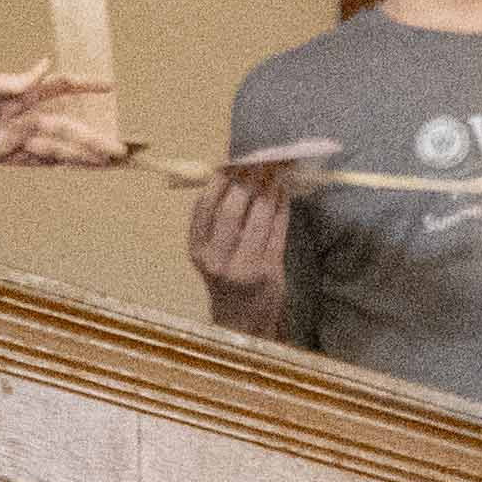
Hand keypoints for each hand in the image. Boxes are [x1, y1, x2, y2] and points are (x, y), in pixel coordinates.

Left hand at [0, 64, 116, 165]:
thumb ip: (14, 82)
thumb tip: (46, 65)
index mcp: (20, 93)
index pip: (61, 87)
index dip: (86, 86)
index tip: (111, 87)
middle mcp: (22, 115)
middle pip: (67, 128)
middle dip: (94, 138)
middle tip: (121, 150)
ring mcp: (12, 136)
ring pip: (56, 148)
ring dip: (80, 156)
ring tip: (104, 164)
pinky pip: (33, 162)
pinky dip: (53, 165)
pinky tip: (71, 169)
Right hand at [184, 152, 308, 295]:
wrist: (242, 321)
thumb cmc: (226, 278)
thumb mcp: (212, 252)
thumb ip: (218, 220)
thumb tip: (235, 172)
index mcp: (197, 249)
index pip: (206, 206)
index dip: (220, 179)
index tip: (233, 159)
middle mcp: (217, 258)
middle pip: (232, 209)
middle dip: (248, 179)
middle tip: (260, 159)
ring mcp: (244, 265)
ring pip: (259, 216)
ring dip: (269, 188)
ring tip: (277, 170)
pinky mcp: (269, 270)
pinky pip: (278, 229)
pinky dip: (282, 206)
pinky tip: (284, 191)